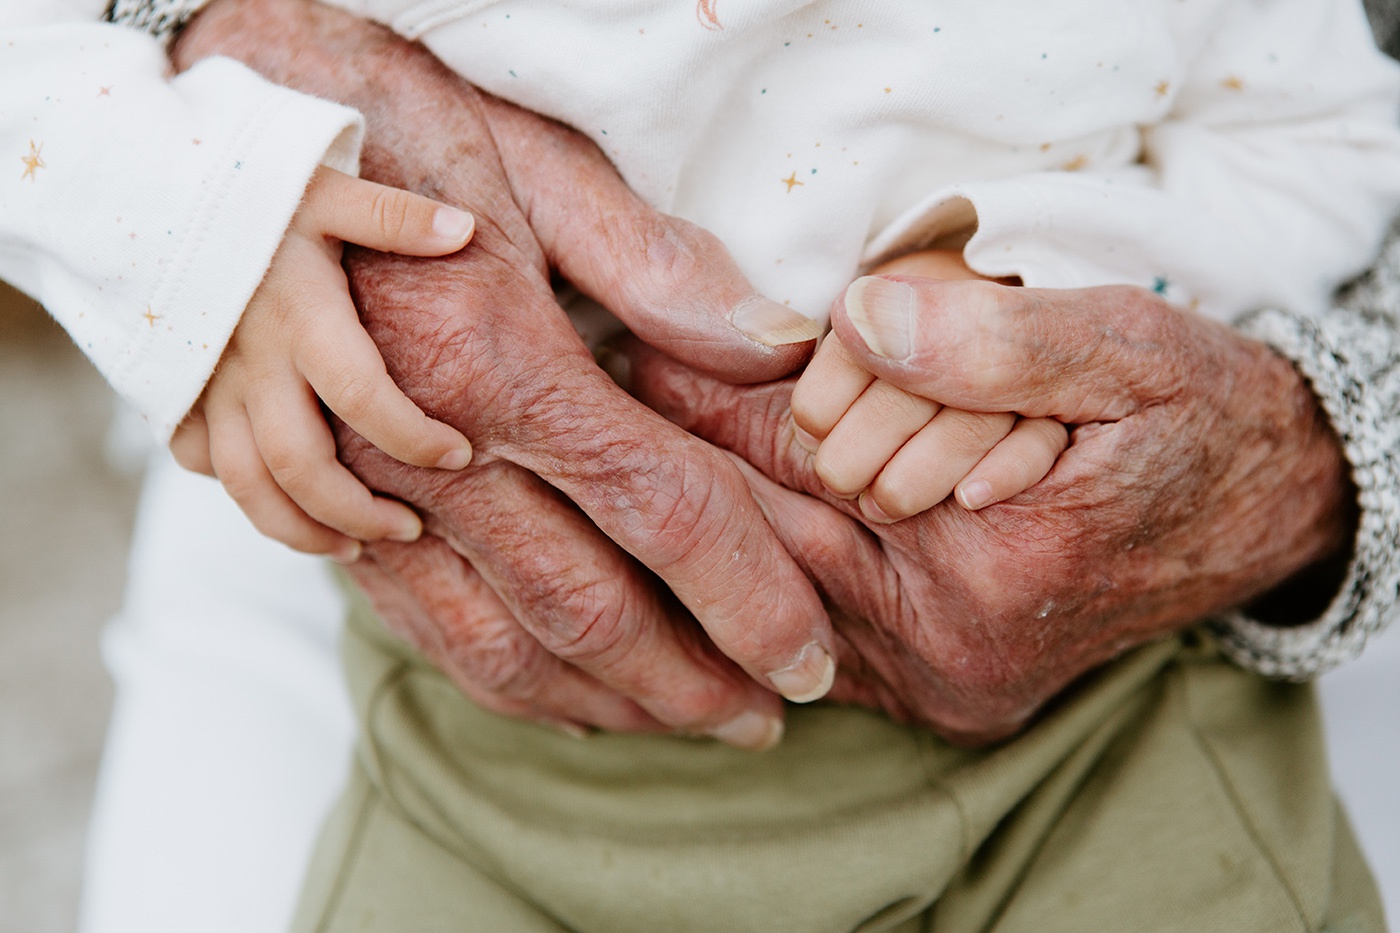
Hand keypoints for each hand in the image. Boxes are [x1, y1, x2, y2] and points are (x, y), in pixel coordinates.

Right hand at [171, 168, 475, 560]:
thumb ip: (392, 215)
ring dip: (302, 530)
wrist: (141, 187)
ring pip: (246, 486)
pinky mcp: (174, 393)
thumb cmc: (247, 187)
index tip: (460, 454)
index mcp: (297, 315)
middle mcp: (249, 362)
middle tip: (410, 528)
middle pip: (300, 466)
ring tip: (355, 544)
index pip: (362, 396)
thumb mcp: (324, 186)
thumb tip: (465, 229)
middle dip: (360, 511)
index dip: (414, 437)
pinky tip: (288, 503)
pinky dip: (244, 493)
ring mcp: (205, 385)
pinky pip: (204, 463)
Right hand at [175, 0, 832, 747]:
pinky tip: (561, 698)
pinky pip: (418, 629)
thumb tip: (779, 346)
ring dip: (600, 704)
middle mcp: (429, 449)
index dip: (750, 597)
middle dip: (689, 683)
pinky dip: (498, 679)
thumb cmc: (374, 136)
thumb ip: (652, 264)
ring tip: (682, 726)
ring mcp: (367, 493)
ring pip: (494, 645)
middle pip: (585, 608)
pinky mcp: (331, 511)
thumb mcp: (522, 161)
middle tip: (765, 720)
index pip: (663, 510)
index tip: (808, 659)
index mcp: (498, 362)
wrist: (195, 159)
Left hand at [626, 276, 1353, 742]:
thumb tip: (862, 318)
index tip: (634, 340)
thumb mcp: (1128, 349)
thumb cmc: (1193, 420)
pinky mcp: (937, 695)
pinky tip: (744, 500)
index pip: (794, 466)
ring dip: (731, 504)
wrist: (1259, 512)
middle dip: (696, 452)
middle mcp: (951, 649)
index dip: (708, 394)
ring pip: (775, 585)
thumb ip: (999, 338)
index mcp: (995, 566)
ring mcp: (939, 685)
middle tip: (625, 377)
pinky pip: (810, 624)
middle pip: (763, 537)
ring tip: (670, 425)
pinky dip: (774, 556)